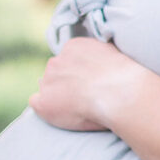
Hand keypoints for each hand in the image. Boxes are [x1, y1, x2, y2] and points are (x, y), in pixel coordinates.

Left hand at [30, 36, 144, 132]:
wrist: (119, 93)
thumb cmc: (123, 77)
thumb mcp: (113, 53)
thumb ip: (99, 53)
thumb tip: (100, 54)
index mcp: (73, 47)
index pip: (67, 59)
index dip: (76, 73)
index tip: (88, 82)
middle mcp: (57, 61)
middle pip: (54, 72)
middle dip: (65, 82)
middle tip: (83, 96)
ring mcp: (48, 81)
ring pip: (46, 87)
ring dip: (57, 94)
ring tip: (78, 106)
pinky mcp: (44, 102)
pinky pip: (36, 102)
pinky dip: (46, 108)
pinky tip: (62, 112)